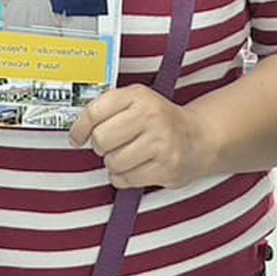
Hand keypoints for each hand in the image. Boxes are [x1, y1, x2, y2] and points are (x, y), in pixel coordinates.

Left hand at [69, 85, 215, 188]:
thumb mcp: (138, 101)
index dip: (80, 128)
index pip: (95, 111)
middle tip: (112, 145)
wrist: (199, 137)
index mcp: (138, 96)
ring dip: (114, 164)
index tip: (77, 137)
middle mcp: (151, 116)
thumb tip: (77, 131)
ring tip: (128, 156)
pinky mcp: (166, 168)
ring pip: (112, 162)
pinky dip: (125, 177)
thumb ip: (109, 109)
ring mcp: (161, 142)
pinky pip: (126, 179)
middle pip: (101, 139)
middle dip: (101, 146)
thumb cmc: (161, 120)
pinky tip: (136, 167)